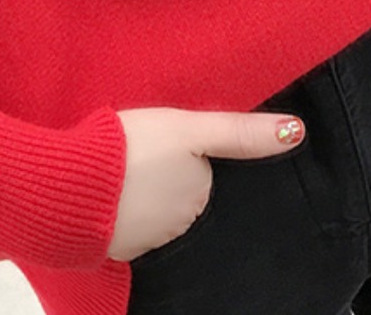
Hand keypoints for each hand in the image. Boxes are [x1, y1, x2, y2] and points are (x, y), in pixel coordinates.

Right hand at [107, 105, 305, 261]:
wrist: (73, 185)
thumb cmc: (132, 148)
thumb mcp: (187, 126)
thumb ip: (239, 131)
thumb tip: (296, 131)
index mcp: (201, 194)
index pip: (205, 174)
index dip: (192, 155)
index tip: (174, 142)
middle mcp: (183, 223)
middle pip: (185, 193)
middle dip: (172, 176)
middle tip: (147, 150)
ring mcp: (150, 237)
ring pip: (158, 208)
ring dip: (148, 191)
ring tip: (127, 167)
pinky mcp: (119, 243)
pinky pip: (131, 222)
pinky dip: (125, 207)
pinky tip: (113, 189)